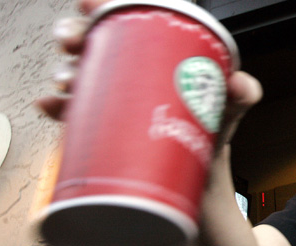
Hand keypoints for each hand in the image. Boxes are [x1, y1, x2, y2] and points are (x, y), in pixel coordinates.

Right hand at [35, 0, 261, 142]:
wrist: (199, 179)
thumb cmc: (210, 133)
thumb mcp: (229, 108)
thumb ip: (243, 94)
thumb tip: (239, 84)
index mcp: (158, 57)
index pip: (128, 22)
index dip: (104, 8)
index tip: (92, 5)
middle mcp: (132, 74)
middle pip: (94, 43)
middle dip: (76, 34)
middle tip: (75, 42)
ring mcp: (115, 101)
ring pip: (78, 74)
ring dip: (64, 71)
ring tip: (69, 81)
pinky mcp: (105, 129)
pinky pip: (74, 114)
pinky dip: (58, 108)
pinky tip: (52, 106)